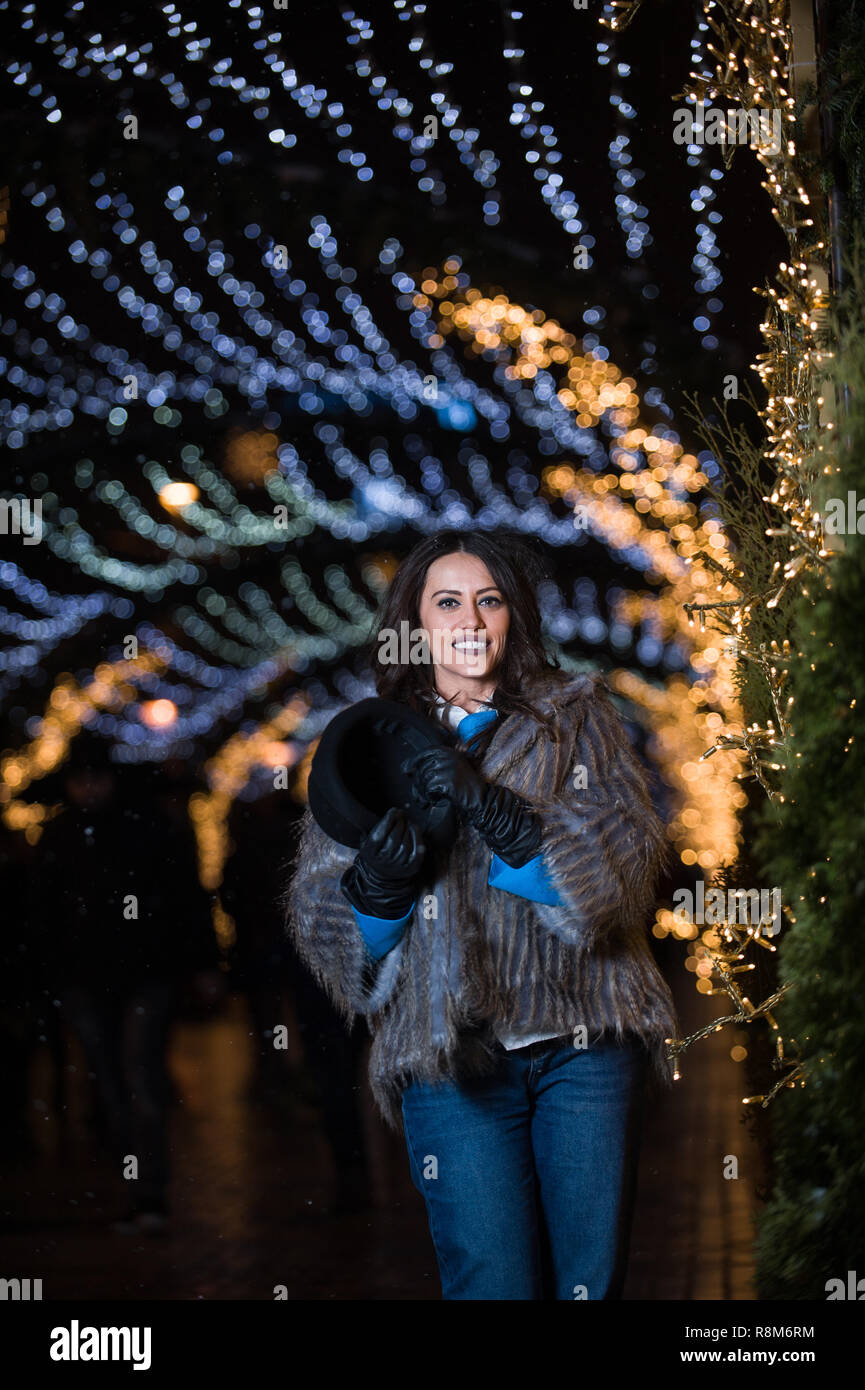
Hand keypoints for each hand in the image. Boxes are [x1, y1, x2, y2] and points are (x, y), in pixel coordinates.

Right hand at [340, 807, 425, 918]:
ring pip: (405, 844)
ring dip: (407, 828)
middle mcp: (383, 861)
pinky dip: (417, 838)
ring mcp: (398, 866)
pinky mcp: (411, 868)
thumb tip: (394, 812)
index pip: (378, 835)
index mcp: (370, 853)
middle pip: (393, 838)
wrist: (383, 874)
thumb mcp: (368, 840)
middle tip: (401, 813)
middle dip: (399, 822)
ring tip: (407, 821)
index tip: (393, 810)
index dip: (388, 820)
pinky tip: (414, 829)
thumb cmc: (378, 851)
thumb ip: (377, 828)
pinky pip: (417, 852)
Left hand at [403, 748, 541, 868]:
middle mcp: (447, 758)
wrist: (481, 799)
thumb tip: (407, 767)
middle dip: (418, 783)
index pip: (422, 753)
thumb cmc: (465, 787)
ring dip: (424, 792)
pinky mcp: (447, 782)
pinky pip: (429, 790)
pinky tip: (438, 800)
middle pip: (420, 768)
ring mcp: (447, 769)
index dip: (412, 762)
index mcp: (448, 752)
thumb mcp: (451, 769)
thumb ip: (433, 765)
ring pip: (423, 780)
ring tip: (431, 798)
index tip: (406, 770)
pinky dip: (431, 797)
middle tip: (422, 793)